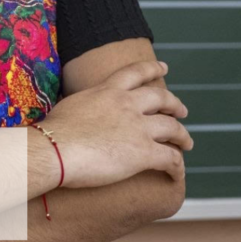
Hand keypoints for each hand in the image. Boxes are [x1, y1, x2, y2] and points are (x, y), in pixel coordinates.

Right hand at [42, 60, 193, 188]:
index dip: (152, 69)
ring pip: (173, 128)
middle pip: (161, 98)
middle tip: (182, 111)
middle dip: (175, 104)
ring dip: (183, 136)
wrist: (55, 149)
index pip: (135, 72)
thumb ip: (85, 104)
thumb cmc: (53, 130)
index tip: (164, 67)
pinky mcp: (144, 152)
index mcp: (107, 90)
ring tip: (187, 143)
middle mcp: (126, 104)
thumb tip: (81, 109)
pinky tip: (176, 173)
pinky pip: (171, 159)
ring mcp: (138, 127)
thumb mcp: (71, 105)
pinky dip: (177, 167)